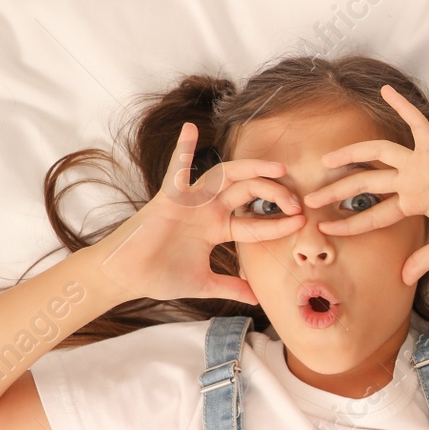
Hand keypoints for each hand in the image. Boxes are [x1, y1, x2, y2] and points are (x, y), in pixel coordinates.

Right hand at [93, 122, 298, 304]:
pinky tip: (190, 130)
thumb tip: (257, 299)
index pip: (255, 222)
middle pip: (247, 192)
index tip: (301, 222)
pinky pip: (176, 170)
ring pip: (225, 176)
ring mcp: (189, 202)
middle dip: (273, 193)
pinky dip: (182, 149)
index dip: (279, 223)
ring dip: (251, 169)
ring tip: (277, 168)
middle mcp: (206, 210)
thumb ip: (231, 287)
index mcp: (216, 228)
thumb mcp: (205, 284)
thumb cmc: (160, 278)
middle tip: (296, 200)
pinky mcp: (169, 199)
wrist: (127, 279)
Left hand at [302, 85, 428, 285]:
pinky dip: (404, 107)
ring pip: (380, 152)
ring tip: (327, 158)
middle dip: (338, 191)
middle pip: (367, 183)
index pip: (375, 213)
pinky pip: (417, 125)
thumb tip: (404, 279)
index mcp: (414, 202)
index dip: (351, 223)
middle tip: (311, 199)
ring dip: (353, 153)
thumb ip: (421, 260)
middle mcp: (413, 181)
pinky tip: (387, 90)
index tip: (327, 228)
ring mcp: (422, 166)